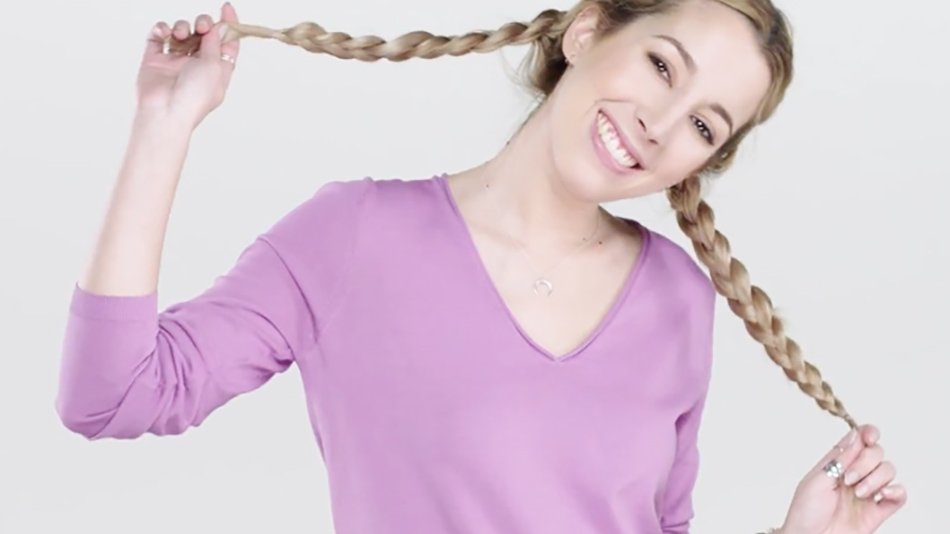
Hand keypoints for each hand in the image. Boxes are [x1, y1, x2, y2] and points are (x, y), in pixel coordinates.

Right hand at [136, 2, 240, 128]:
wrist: (165, 111)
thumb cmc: (194, 96)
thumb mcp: (214, 66)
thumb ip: (215, 43)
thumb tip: (216, 28)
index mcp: (217, 70)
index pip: (227, 43)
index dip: (229, 25)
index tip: (227, 7)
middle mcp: (198, 64)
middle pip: (204, 34)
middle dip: (204, 23)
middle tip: (201, 26)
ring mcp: (176, 61)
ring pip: (181, 32)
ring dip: (182, 26)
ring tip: (179, 35)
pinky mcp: (155, 59)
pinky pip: (158, 36)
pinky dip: (161, 29)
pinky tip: (164, 33)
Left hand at [779, 425, 906, 533]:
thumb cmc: (805, 512)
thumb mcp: (816, 480)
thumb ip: (839, 458)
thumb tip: (855, 434)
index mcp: (837, 463)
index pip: (859, 440)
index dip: (868, 433)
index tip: (870, 437)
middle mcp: (855, 474)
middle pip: (877, 453)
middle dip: (866, 462)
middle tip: (848, 479)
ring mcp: (868, 492)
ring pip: (889, 471)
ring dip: (876, 478)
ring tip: (859, 493)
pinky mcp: (878, 511)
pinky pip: (899, 495)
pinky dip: (896, 491)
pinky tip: (883, 495)